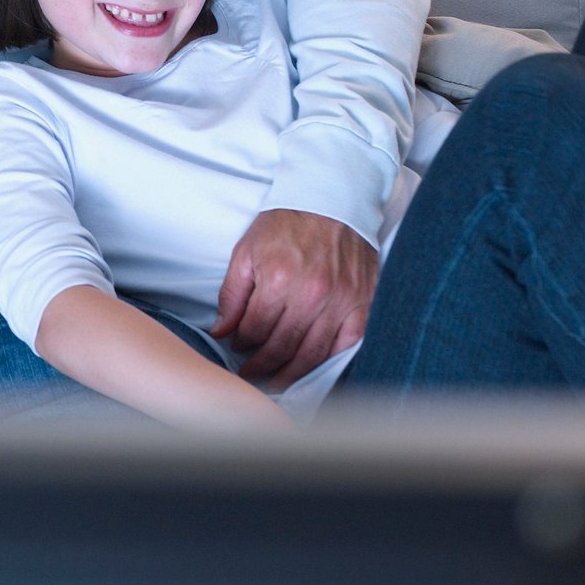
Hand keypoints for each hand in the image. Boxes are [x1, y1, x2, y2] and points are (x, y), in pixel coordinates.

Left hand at [213, 209, 378, 387]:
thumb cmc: (285, 225)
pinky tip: (313, 370)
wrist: (330, 201)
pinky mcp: (362, 305)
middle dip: (262, 366)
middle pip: (282, 347)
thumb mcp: (246, 251)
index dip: (241, 344)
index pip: (254, 329)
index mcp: (278, 279)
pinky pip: (346, 346)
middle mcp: (311, 295)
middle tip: (251, 374)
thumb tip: (221, 331)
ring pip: (313, 354)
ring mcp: (340, 302)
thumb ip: (232, 294)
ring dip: (291, 373)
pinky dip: (329, 363)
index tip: (237, 348)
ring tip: (276, 382)